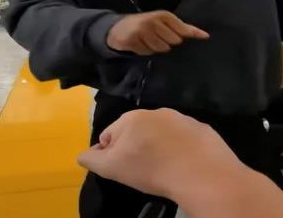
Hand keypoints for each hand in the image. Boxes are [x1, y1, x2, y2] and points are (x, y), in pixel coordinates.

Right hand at [77, 109, 245, 199]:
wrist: (200, 170)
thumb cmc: (150, 169)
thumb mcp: (113, 168)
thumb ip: (93, 160)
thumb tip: (83, 154)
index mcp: (130, 119)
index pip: (109, 135)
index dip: (112, 154)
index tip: (124, 169)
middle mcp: (154, 111)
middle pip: (135, 131)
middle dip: (135, 147)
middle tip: (143, 169)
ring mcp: (179, 117)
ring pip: (160, 132)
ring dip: (157, 145)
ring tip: (164, 166)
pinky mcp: (199, 127)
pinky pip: (182, 136)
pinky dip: (179, 146)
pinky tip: (183, 162)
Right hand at [107, 10, 209, 54]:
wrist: (117, 27)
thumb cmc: (146, 25)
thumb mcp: (162, 22)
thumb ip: (181, 28)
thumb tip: (204, 35)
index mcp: (164, 15)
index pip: (183, 28)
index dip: (194, 33)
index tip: (206, 37)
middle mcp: (154, 20)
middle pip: (174, 42)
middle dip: (167, 43)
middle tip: (157, 38)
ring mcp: (143, 29)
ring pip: (161, 49)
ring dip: (155, 48)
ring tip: (148, 41)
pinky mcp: (133, 39)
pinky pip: (147, 52)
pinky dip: (144, 51)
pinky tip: (140, 44)